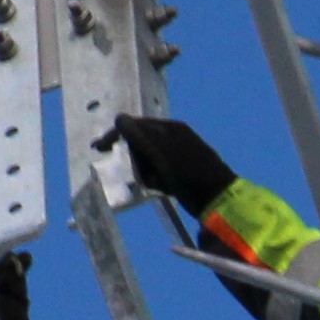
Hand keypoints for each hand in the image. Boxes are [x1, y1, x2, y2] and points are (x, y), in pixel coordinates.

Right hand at [96, 114, 235, 214]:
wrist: (219, 200)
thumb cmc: (191, 176)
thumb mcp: (162, 155)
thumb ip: (140, 137)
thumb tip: (119, 119)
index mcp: (171, 128)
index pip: (136, 125)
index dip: (116, 135)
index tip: (99, 149)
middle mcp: (174, 136)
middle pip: (140, 143)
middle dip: (138, 161)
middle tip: (151, 176)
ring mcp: (178, 153)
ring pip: (147, 159)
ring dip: (147, 173)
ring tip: (161, 184)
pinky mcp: (181, 170)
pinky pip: (158, 171)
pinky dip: (157, 180)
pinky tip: (166, 188)